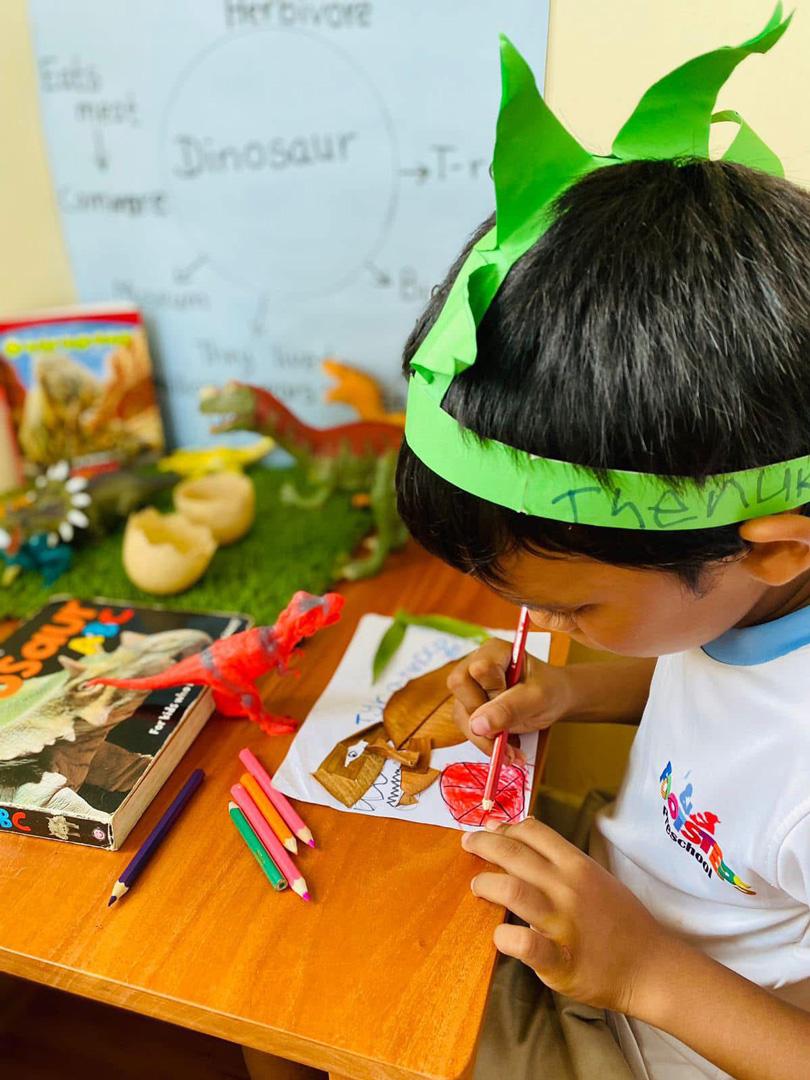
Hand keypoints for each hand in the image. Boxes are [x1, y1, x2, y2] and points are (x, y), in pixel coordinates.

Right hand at [447, 638, 572, 756]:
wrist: (555, 701)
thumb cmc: (549, 690)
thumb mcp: (536, 699)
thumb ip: (509, 709)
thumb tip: (476, 726)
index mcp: (494, 650)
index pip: (478, 669)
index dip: (493, 691)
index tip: (517, 700)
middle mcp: (476, 663)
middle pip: (460, 687)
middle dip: (484, 717)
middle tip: (508, 730)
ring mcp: (471, 686)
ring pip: (461, 713)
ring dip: (485, 738)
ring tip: (511, 751)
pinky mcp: (470, 706)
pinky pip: (467, 727)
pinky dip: (487, 743)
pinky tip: (507, 749)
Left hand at [462, 817, 676, 1014]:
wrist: (651, 966)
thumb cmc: (620, 920)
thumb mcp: (595, 877)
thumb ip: (561, 860)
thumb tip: (523, 833)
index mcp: (577, 865)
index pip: (533, 831)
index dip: (506, 827)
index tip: (490, 831)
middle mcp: (568, 888)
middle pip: (515, 853)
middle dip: (484, 844)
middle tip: (468, 844)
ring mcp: (563, 923)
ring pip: (514, 890)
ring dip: (487, 883)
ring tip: (477, 885)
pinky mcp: (560, 962)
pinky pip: (525, 945)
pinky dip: (506, 938)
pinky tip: (499, 936)